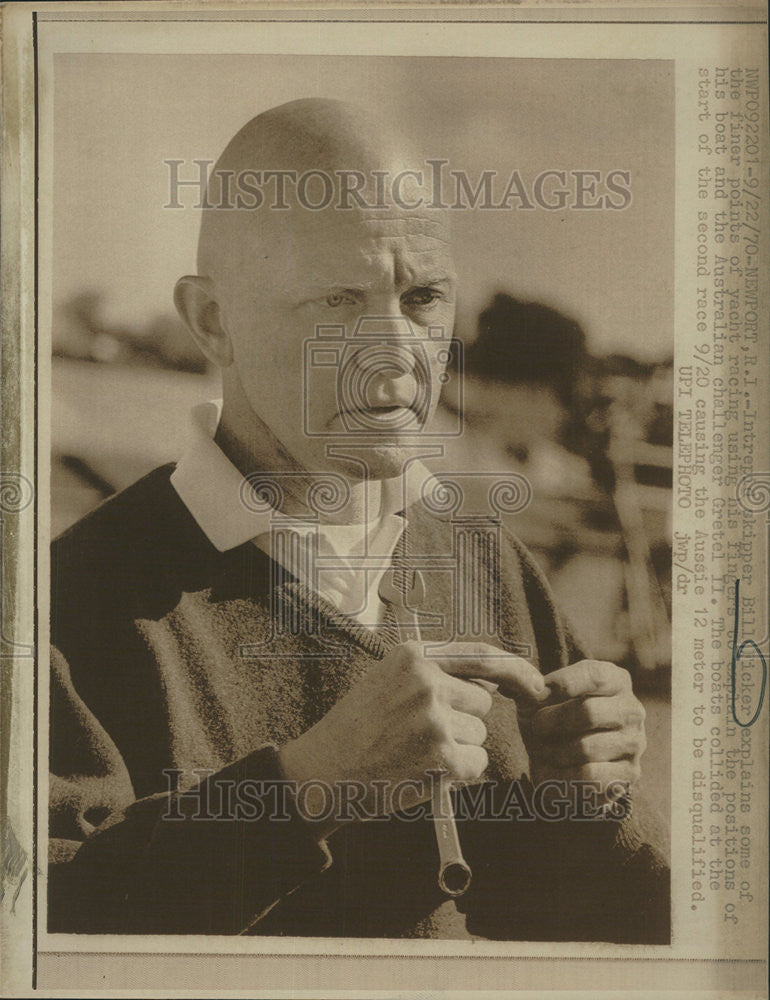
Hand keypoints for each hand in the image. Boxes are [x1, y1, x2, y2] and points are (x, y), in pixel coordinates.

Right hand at [278, 641, 544, 837]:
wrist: (323, 771)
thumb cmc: (357, 728)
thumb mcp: (388, 680)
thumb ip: (434, 672)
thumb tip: (490, 682)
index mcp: (413, 655)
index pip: (482, 654)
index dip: (517, 670)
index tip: (538, 686)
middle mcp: (425, 679)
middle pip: (482, 702)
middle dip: (464, 722)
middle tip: (422, 735)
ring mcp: (432, 717)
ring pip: (480, 735)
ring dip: (459, 750)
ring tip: (415, 753)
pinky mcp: (439, 755)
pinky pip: (476, 765)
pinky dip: (458, 775)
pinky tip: (422, 772)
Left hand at [518, 659, 646, 800]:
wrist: (566, 758)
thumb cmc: (554, 717)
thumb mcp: (541, 697)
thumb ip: (530, 686)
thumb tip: (522, 687)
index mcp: (615, 680)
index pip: (594, 675)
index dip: (561, 684)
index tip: (537, 694)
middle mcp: (631, 709)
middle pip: (588, 712)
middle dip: (552, 720)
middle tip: (534, 726)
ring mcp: (634, 743)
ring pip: (586, 748)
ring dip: (553, 751)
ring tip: (540, 750)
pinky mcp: (629, 774)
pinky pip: (589, 776)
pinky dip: (561, 775)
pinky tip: (550, 771)